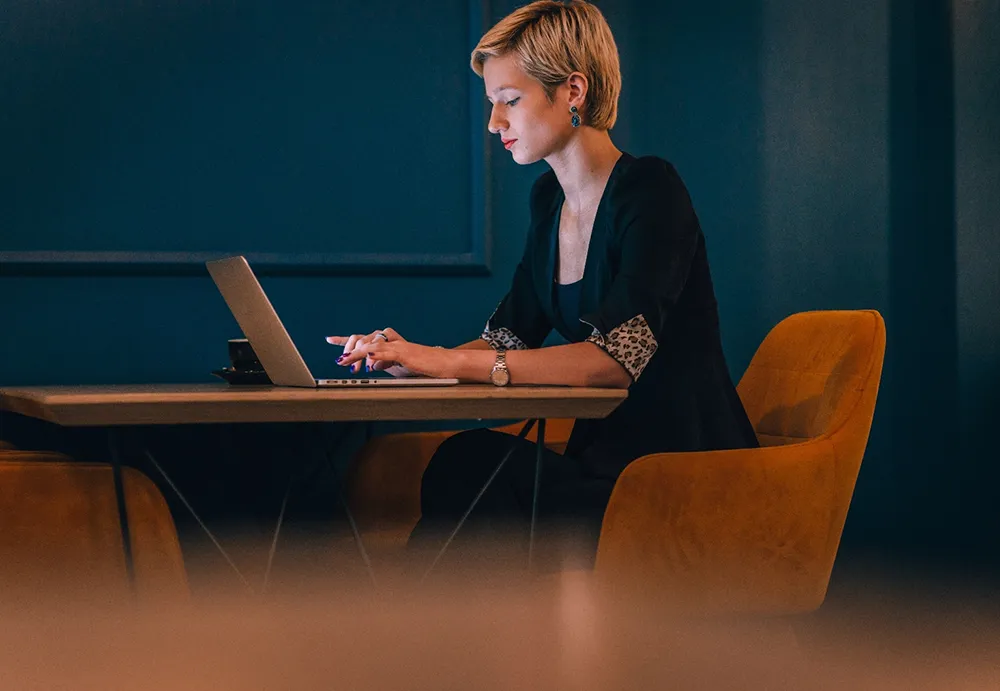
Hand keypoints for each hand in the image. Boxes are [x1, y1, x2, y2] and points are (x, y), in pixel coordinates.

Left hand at [342, 339, 458, 379]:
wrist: (445, 363)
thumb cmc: (424, 365)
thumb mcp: (399, 366)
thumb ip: (384, 364)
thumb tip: (370, 365)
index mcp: (388, 344)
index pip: (363, 338)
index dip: (345, 339)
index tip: (329, 339)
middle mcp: (391, 341)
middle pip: (364, 337)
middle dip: (350, 349)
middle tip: (342, 363)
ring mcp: (398, 345)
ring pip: (372, 344)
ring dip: (357, 354)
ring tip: (347, 363)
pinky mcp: (406, 352)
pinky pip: (388, 351)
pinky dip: (376, 355)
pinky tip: (367, 359)